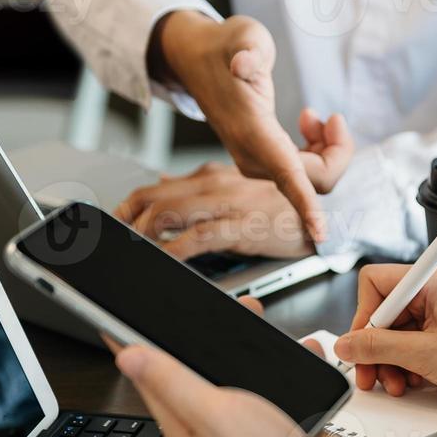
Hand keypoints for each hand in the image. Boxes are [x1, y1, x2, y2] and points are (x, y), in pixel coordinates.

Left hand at [110, 297, 366, 436]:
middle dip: (199, 337)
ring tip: (253, 319)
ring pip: (236, 375)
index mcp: (183, 430)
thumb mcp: (212, 412)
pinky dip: (285, 364)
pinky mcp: (278, 423)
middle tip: (202, 310)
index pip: (149, 382)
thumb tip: (129, 358)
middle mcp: (210, 429)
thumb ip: (172, 381)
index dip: (136, 348)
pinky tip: (295, 352)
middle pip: (194, 373)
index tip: (120, 322)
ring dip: (247, 348)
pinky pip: (274, 384)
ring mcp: (244, 427)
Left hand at [113, 161, 314, 259]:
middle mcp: (215, 185)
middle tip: (112, 241)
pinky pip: (199, 237)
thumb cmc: (281, 207)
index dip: (128, 205)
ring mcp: (228, 205)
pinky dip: (176, 249)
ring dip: (145, 233)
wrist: (324, 214)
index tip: (113, 222)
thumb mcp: (237, 190)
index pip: (156, 187)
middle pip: (155, 198)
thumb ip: (201, 190)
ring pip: (171, 213)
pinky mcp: (242, 227)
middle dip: (127, 221)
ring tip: (131, 250)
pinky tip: (164, 260)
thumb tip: (165, 189)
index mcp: (212, 177)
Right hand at [154, 12, 353, 240]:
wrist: (198, 60)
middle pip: (312, 179)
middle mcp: (253, 155)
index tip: (320, 233)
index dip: (305, 205)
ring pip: (309, 178)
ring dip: (326, 151)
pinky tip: (309, 126)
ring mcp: (256, 162)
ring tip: (317, 118)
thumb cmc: (226, 47)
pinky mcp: (261, 160)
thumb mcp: (242, 37)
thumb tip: (243, 64)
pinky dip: (316, 152)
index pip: (286, 175)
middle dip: (336, 153)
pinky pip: (301, 173)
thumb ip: (246, 51)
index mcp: (253, 131)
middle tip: (332, 117)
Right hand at [333, 265, 436, 409]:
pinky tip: (415, 380)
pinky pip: (416, 339)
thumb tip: (346, 344)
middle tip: (371, 376)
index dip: (364, 316)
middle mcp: (436, 289)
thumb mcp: (423, 355)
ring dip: (392, 360)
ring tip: (398, 384)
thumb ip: (378, 347)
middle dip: (376, 347)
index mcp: (431, 281)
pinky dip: (410, 361)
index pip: (375, 283)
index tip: (363, 345)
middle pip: (385, 311)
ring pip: (399, 330)